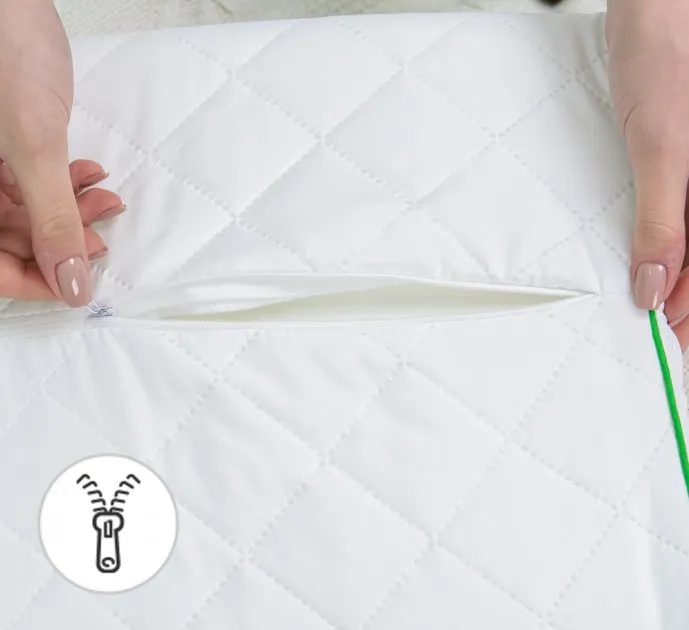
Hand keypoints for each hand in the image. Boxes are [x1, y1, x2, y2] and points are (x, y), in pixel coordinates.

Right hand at [0, 0, 119, 306]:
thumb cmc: (2, 53)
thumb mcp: (32, 146)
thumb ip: (52, 218)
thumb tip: (71, 285)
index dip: (32, 279)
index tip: (79, 286)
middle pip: (8, 239)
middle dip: (60, 243)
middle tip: (100, 240)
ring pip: (25, 211)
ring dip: (70, 212)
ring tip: (106, 202)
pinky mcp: (4, 144)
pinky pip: (32, 180)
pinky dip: (65, 183)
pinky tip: (92, 175)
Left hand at [607, 0, 688, 350]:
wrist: (658, 5)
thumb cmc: (669, 57)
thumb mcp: (664, 144)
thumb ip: (664, 217)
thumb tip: (656, 288)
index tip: (674, 345)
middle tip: (665, 339)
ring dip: (681, 274)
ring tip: (658, 311)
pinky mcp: (687, 160)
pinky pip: (684, 209)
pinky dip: (672, 239)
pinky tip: (660, 258)